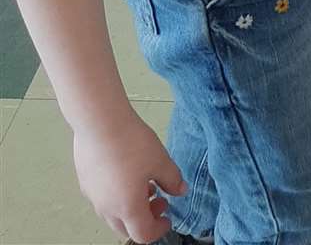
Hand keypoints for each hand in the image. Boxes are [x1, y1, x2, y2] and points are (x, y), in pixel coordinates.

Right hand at [73, 110, 185, 242]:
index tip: (168, 216)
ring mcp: (93, 197)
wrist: (100, 122)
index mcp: (128, 209)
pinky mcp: (85, 182)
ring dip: (131, 206)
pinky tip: (126, 172)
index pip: (144, 235)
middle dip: (146, 219)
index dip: (159, 229)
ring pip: (113, 214)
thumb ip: (172, 179)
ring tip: (145, 182)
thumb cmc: (132, 143)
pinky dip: (117, 195)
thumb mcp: (161, 161)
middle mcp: (107, 208)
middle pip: (126, 228)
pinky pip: (103, 198)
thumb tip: (180, 190)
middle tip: (160, 199)